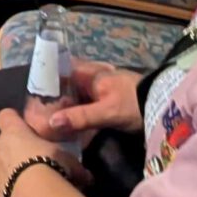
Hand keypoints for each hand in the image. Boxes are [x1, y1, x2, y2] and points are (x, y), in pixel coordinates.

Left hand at [0, 104, 91, 196]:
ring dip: (11, 170)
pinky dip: (9, 189)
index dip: (14, 120)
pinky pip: (0, 186)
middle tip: (35, 160)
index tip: (25, 127)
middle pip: (4, 142)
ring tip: (30, 183)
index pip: (6, 116)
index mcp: (14, 131)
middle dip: (16, 149)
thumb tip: (87, 176)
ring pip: (0, 165)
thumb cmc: (51, 165)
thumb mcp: (69, 160)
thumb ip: (74, 165)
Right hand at [22, 61, 143, 149]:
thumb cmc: (134, 104)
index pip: (61, 71)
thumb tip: (50, 122)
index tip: (33, 96)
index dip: (47, 81)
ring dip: (67, 106)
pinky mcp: (111, 101)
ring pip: (78, 95)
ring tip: (51, 122)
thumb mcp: (106, 112)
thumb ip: (80, 117)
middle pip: (68, 85)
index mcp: (91, 74)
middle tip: (39, 114)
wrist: (163, 107)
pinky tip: (72, 125)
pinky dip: (79, 112)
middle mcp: (95, 77)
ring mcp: (103, 88)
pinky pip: (88, 104)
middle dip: (55, 97)